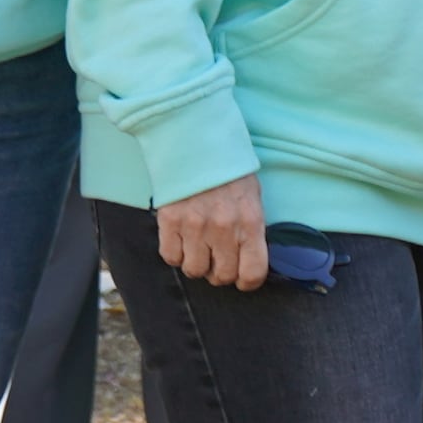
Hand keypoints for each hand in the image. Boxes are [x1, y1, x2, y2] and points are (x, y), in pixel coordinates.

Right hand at [160, 175, 270, 291]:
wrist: (197, 141)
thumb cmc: (228, 170)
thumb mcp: (252, 197)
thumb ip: (251, 230)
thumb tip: (248, 260)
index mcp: (250, 221)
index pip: (253, 273)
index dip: (248, 281)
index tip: (243, 278)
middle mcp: (223, 228)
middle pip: (221, 276)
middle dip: (220, 272)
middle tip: (218, 258)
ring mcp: (194, 226)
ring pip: (194, 270)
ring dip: (197, 263)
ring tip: (199, 246)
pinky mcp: (169, 221)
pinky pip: (171, 257)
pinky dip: (176, 253)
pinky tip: (182, 239)